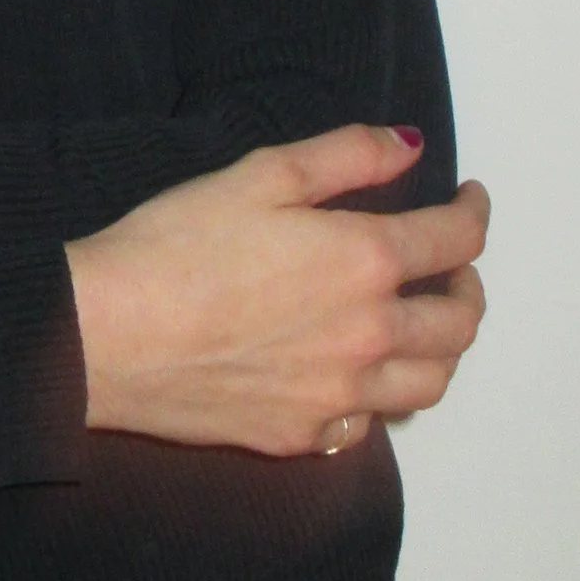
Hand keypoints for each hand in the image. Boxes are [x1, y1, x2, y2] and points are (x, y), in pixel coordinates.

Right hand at [64, 125, 487, 454]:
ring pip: (430, 384)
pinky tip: (353, 373)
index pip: (457, 240)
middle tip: (452, 267)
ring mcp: (339, 394)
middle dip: (469, 287)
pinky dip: (378, 395)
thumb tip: (408, 145)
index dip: (474, 213)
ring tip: (419, 325)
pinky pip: (368, 423)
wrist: (104, 336)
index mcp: (365, 261)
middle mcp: (369, 335)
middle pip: (460, 322)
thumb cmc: (173, 245)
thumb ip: (346, 156)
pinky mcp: (302, 435)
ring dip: (440, 350)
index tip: (468, 199)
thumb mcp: (259, 175)